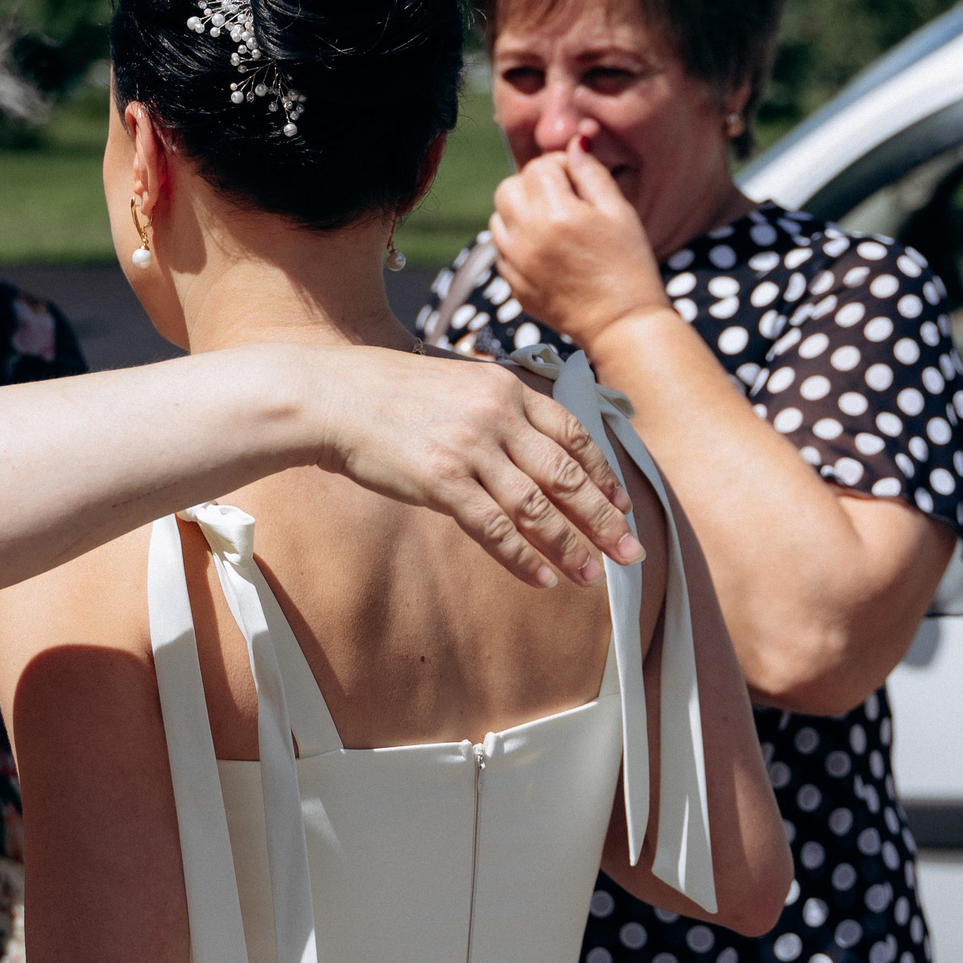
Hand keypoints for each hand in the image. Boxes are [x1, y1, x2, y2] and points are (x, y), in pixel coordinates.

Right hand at [303, 342, 640, 588]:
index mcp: (506, 388)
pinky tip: (543, 578)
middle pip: (568, 475)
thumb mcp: (456, 385)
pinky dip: (523, 557)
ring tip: (593, 576)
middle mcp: (497, 415)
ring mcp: (471, 448)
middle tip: (631, 551)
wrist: (332, 396)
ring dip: (571, 545)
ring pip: (538, 506)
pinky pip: (494, 527)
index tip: (622, 505)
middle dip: (604, 518)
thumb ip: (495, 411)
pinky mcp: (441, 480)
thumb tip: (527, 450)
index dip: (603, 474)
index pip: (573, 435)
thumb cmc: (387, 394)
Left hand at [488, 135, 670, 349]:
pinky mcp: (512, 284)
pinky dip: (517, 241)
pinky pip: (500, 248)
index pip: (539, 167)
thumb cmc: (628, 265)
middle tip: (562, 199)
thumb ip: (592, 173)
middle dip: (533, 185)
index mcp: (557, 214)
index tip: (579, 180)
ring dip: (520, 212)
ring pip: (498, 216)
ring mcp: (516, 263)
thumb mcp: (619, 213)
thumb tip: (575, 143)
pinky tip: (546, 251)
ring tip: (553, 225)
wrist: (621, 325)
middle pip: (509, 187)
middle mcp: (528, 237)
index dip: (560, 166)